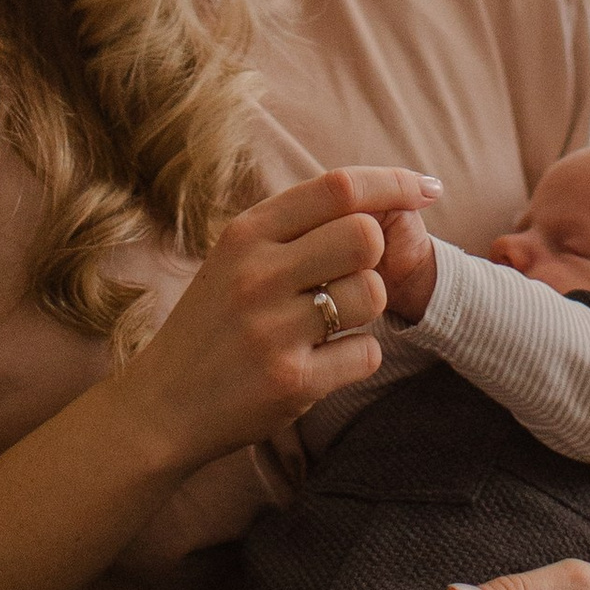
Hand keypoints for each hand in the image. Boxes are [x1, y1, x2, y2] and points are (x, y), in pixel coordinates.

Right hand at [117, 165, 439, 468]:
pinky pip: (367, 353)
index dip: (394, 183)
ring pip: (373, 295)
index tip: (427, 189)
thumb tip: (379, 198)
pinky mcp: (291, 382)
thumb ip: (295, 228)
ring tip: (329, 324)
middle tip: (350, 278)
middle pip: (365, 237)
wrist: (161, 406)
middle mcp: (258, 274)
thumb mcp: (235, 259)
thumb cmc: (212, 324)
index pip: (338, 187)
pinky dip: (357, 357)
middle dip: (375, 256)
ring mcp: (273, 330)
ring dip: (366, 310)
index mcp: (247, 233)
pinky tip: (322, 363)